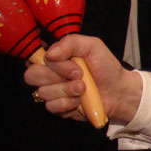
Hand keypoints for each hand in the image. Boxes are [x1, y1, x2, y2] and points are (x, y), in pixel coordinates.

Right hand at [24, 34, 141, 121]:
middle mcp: (49, 74)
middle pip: (32, 75)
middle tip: (80, 75)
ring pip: (43, 92)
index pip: (34, 57)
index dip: (49, 61)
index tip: (72, 62)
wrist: (118, 90)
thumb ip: (70, 43)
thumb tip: (49, 53)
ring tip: (84, 88)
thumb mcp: (92, 46)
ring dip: (67, 89)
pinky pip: (51, 106)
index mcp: (55, 58)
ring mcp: (52, 92)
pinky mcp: (58, 107)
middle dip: (58, 75)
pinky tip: (80, 100)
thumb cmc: (105, 67)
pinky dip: (68, 103)